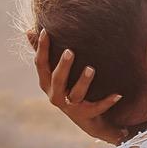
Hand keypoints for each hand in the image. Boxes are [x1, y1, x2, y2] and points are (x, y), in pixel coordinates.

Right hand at [32, 29, 124, 143]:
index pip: (40, 64)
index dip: (41, 48)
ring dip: (83, 81)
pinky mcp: (86, 114)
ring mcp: (71, 106)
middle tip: (70, 51)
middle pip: (57, 80)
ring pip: (76, 94)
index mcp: (46, 82)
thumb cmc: (66, 85)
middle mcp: (56, 95)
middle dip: (63, 66)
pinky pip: (97, 108)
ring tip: (91, 68)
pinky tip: (118, 94)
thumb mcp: (53, 70)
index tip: (46, 31)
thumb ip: (42, 52)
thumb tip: (29, 31)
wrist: (83, 116)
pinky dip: (107, 102)